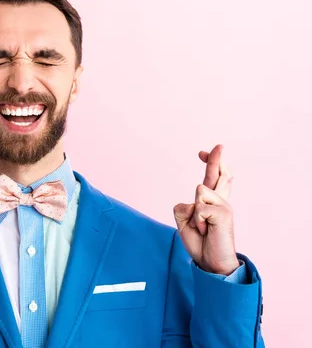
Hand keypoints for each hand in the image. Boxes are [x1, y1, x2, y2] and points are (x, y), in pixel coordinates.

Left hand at [173, 144, 239, 275]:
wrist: (211, 264)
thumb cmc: (199, 243)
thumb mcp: (185, 222)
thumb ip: (185, 208)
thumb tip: (194, 202)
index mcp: (212, 202)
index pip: (213, 178)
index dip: (210, 163)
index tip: (202, 152)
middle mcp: (221, 201)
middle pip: (219, 174)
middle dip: (216, 159)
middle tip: (219, 146)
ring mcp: (225, 206)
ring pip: (199, 190)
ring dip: (193, 211)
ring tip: (201, 227)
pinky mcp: (224, 214)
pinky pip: (199, 208)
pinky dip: (196, 221)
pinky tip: (204, 231)